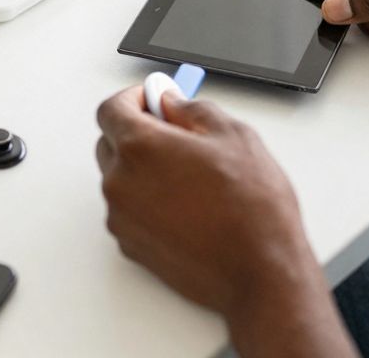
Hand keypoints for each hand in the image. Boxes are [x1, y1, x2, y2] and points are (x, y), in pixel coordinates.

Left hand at [95, 87, 323, 340]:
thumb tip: (172, 104)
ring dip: (143, 169)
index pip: (111, 109)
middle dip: (138, 131)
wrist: (259, 271)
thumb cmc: (252, 209)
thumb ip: (192, 110)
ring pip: (120, 178)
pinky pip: (128, 210)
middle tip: (176, 134)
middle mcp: (120, 182)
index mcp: (140, 147)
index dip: (133, 98)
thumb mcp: (233, 136)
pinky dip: (147, 201)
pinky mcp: (130, 246)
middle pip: (109, 142)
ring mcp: (122, 218)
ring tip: (190, 177)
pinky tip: (186, 205)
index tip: (153, 98)